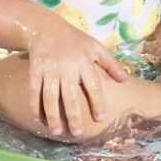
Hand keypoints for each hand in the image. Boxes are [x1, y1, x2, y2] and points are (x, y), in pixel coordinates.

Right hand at [23, 17, 131, 140]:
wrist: (46, 28)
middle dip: (74, 116)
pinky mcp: (35, 70)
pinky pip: (34, 92)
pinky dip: (35, 106)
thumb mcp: (96, 47)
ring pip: (50, 97)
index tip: (100, 118)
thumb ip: (111, 64)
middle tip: (77, 132)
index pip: (93, 86)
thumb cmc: (76, 40)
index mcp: (85, 61)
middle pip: (70, 95)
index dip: (97, 103)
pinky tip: (39, 120)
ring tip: (57, 132)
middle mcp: (67, 66)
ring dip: (53, 116)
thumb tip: (125, 80)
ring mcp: (49, 69)